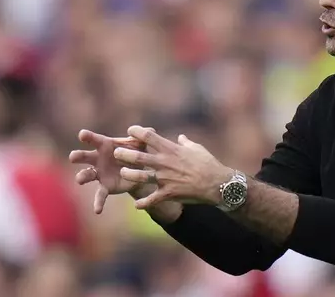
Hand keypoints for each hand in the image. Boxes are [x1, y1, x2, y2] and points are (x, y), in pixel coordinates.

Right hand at [70, 129, 151, 213]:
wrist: (139, 171)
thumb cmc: (135, 152)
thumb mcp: (140, 144)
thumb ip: (144, 137)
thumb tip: (151, 130)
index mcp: (105, 145)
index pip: (94, 139)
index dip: (87, 136)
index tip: (82, 134)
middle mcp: (97, 159)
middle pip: (84, 156)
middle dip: (78, 155)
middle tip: (73, 156)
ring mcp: (99, 173)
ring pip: (86, 174)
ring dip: (82, 176)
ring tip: (79, 179)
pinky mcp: (105, 186)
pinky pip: (99, 195)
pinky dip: (98, 203)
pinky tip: (97, 210)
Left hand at [113, 126, 231, 209]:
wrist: (217, 183)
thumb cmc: (209, 163)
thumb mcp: (197, 148)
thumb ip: (185, 143)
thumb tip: (181, 138)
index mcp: (171, 149)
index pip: (148, 136)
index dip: (136, 131)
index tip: (130, 131)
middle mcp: (165, 163)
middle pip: (137, 156)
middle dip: (123, 154)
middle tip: (116, 153)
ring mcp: (165, 179)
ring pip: (139, 177)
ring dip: (129, 175)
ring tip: (124, 173)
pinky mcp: (168, 193)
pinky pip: (151, 200)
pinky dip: (142, 203)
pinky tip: (136, 205)